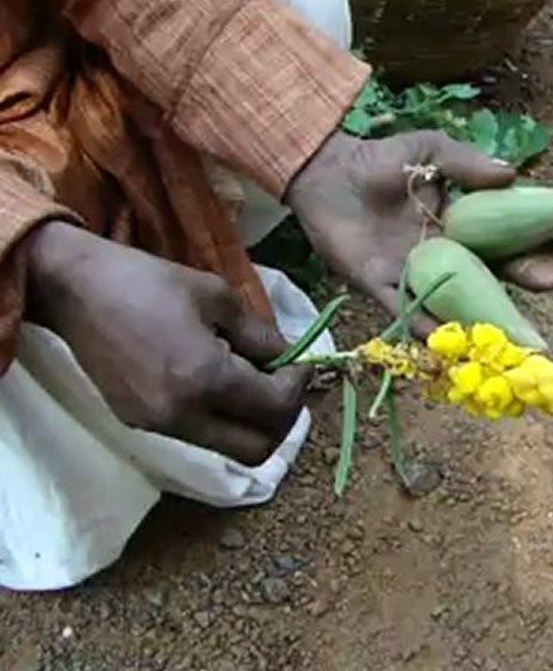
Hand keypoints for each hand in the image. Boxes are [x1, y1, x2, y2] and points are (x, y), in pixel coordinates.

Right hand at [26, 222, 312, 464]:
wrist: (74, 289)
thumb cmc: (147, 281)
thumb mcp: (217, 295)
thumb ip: (259, 334)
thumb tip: (287, 358)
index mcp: (205, 378)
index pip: (276, 407)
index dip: (299, 386)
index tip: (300, 362)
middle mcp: (183, 414)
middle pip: (258, 450)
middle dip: (281, 420)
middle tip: (283, 384)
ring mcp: (158, 425)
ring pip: (227, 449)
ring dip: (251, 424)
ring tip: (251, 382)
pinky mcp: (138, 424)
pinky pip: (197, 435)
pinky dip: (220, 418)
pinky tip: (216, 383)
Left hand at [287, 131, 552, 335]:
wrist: (330, 172)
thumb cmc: (384, 158)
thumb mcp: (431, 150)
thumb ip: (466, 163)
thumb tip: (511, 173)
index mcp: (461, 227)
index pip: (502, 248)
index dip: (527, 260)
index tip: (552, 273)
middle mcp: (443, 255)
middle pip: (482, 283)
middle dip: (509, 299)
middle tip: (529, 313)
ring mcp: (414, 273)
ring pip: (449, 303)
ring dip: (471, 321)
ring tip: (496, 340)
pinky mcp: (381, 283)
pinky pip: (405, 309)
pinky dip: (422, 324)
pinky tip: (441, 339)